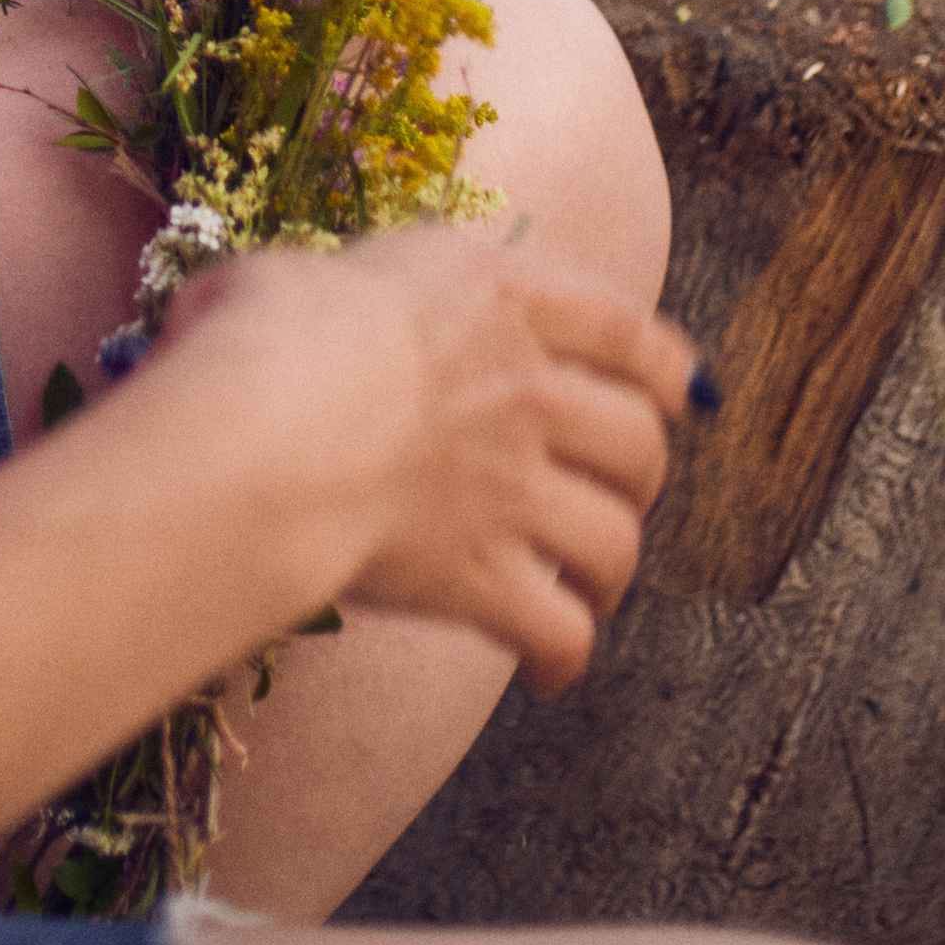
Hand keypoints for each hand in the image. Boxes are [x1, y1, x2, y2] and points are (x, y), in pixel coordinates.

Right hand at [159, 227, 695, 696]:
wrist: (264, 432)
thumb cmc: (261, 336)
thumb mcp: (297, 273)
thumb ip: (328, 294)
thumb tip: (282, 306)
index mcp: (495, 296)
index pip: (620, 324)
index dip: (665, 363)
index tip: (684, 389)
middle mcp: (525, 388)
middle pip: (637, 440)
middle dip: (640, 474)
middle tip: (617, 491)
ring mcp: (513, 487)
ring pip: (615, 539)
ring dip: (612, 569)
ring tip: (591, 587)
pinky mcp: (483, 576)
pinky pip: (560, 630)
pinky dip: (563, 655)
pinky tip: (547, 671)